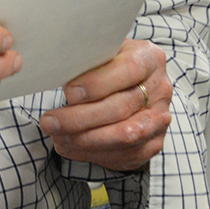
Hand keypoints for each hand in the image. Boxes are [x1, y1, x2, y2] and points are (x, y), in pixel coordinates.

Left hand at [39, 39, 171, 171]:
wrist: (129, 86)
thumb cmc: (106, 67)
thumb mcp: (99, 53)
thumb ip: (87, 58)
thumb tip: (58, 68)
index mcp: (149, 58)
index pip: (128, 69)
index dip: (98, 83)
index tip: (69, 92)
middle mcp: (160, 89)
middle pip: (121, 107)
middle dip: (80, 117)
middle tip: (49, 121)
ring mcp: (159, 119)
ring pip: (124, 135)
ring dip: (84, 139)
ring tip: (56, 135)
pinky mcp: (152, 143)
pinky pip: (123, 155)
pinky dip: (91, 153)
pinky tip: (68, 146)